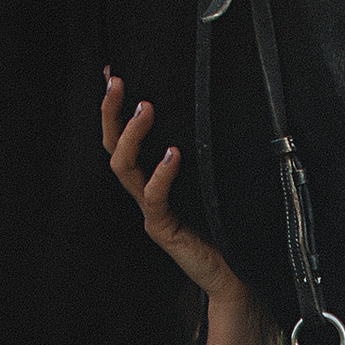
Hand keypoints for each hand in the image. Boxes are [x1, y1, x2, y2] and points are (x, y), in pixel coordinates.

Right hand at [105, 71, 239, 300]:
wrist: (233, 272)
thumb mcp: (213, 178)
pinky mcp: (162, 227)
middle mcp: (144, 190)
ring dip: (133, 135)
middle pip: (113, 146)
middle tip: (119, 82)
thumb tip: (213, 107)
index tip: (112, 71)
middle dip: (111, 112)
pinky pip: (155, 197)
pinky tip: (173, 153)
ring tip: (146, 108)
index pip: (122, 135)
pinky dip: (162, 173)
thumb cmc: (225, 223)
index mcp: (150, 176)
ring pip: (125, 168)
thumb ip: (204, 150)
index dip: (114, 106)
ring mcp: (150, 209)